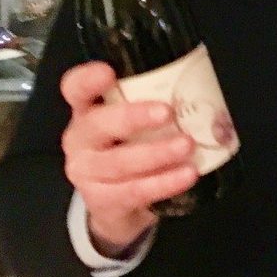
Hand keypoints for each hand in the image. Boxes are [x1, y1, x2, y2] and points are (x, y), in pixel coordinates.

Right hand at [60, 61, 197, 255]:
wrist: (116, 203)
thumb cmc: (131, 147)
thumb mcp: (136, 123)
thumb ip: (154, 103)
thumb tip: (201, 84)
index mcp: (87, 110)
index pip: (75, 89)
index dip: (87, 80)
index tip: (108, 72)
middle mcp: (80, 139)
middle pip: (98, 125)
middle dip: (133, 117)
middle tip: (167, 112)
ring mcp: (86, 172)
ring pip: (119, 163)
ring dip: (157, 153)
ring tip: (188, 145)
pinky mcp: (101, 201)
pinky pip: (134, 191)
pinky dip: (163, 183)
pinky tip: (187, 174)